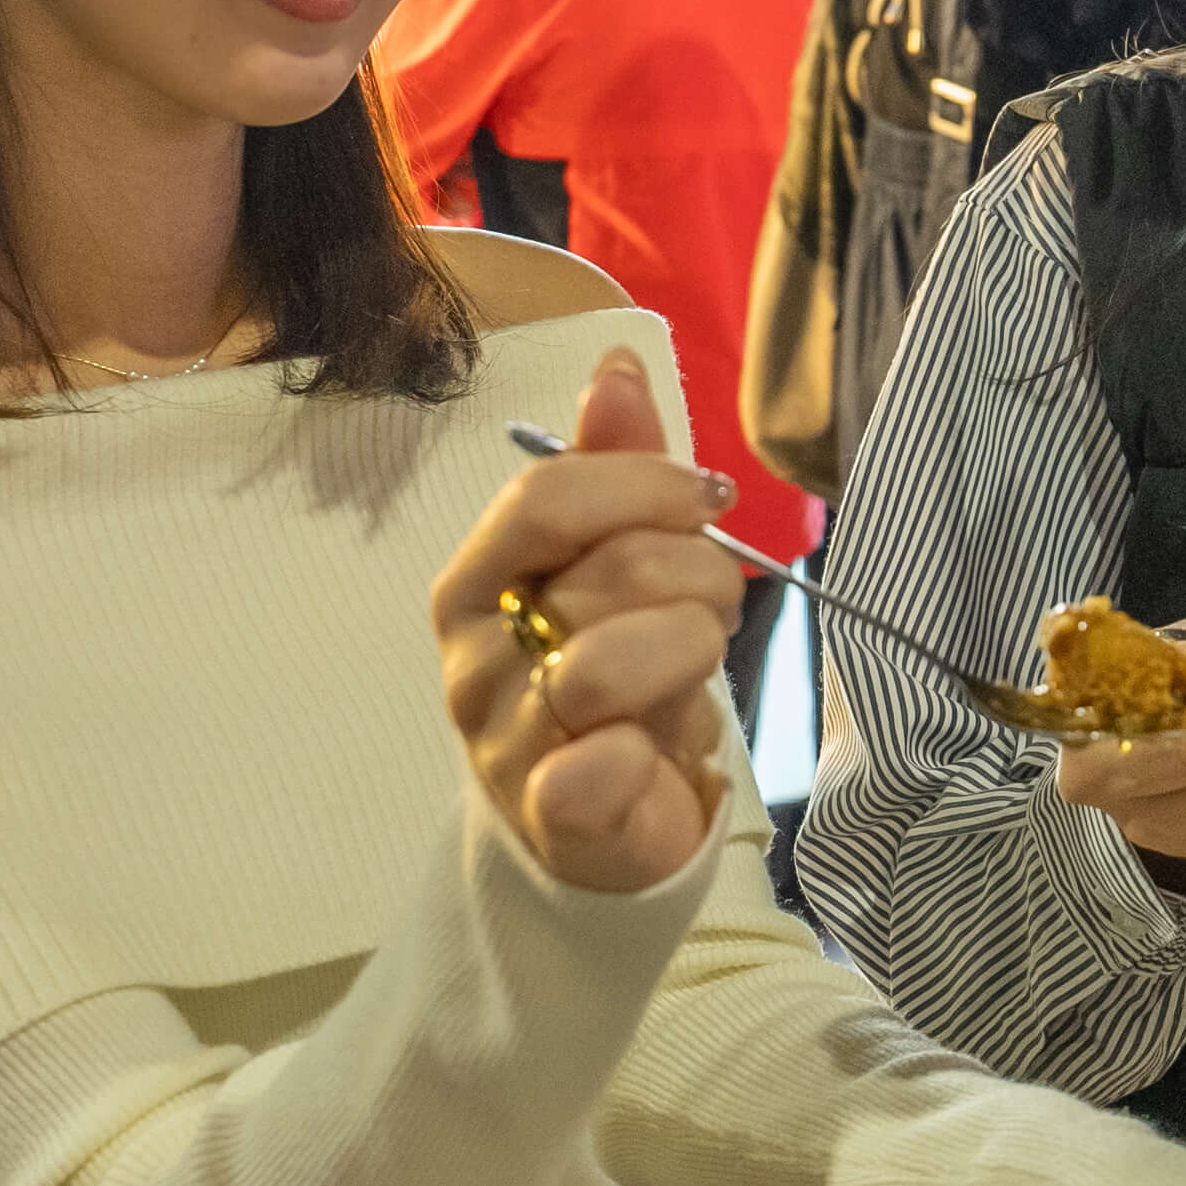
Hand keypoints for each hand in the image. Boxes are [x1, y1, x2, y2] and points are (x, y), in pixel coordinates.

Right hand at [431, 346, 742, 891]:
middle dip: (698, 576)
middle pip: (607, 572)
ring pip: (610, 664)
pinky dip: (649, 749)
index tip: (707, 495)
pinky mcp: (547, 815)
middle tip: (714, 605)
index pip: (545, 497)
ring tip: (693, 670)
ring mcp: (500, 741)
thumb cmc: (610, 672)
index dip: (644, 484)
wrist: (602, 821)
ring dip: (690, 655)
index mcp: (476, 580)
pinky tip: (655, 748)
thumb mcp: (615, 563)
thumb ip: (614, 467)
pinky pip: (600, 764)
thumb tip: (616, 364)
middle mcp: (471, 658)